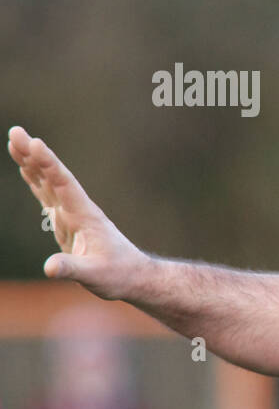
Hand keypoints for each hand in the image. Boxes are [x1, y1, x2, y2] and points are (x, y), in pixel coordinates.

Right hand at [8, 125, 147, 300]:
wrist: (133, 276)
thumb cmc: (118, 275)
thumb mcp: (94, 276)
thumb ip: (72, 269)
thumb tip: (49, 268)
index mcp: (86, 216)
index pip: (65, 185)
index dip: (50, 165)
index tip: (35, 143)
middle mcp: (78, 209)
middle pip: (53, 177)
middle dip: (33, 155)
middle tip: (15, 131)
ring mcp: (72, 213)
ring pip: (48, 182)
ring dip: (31, 162)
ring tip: (14, 140)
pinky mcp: (66, 221)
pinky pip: (47, 194)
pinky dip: (35, 179)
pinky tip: (25, 167)